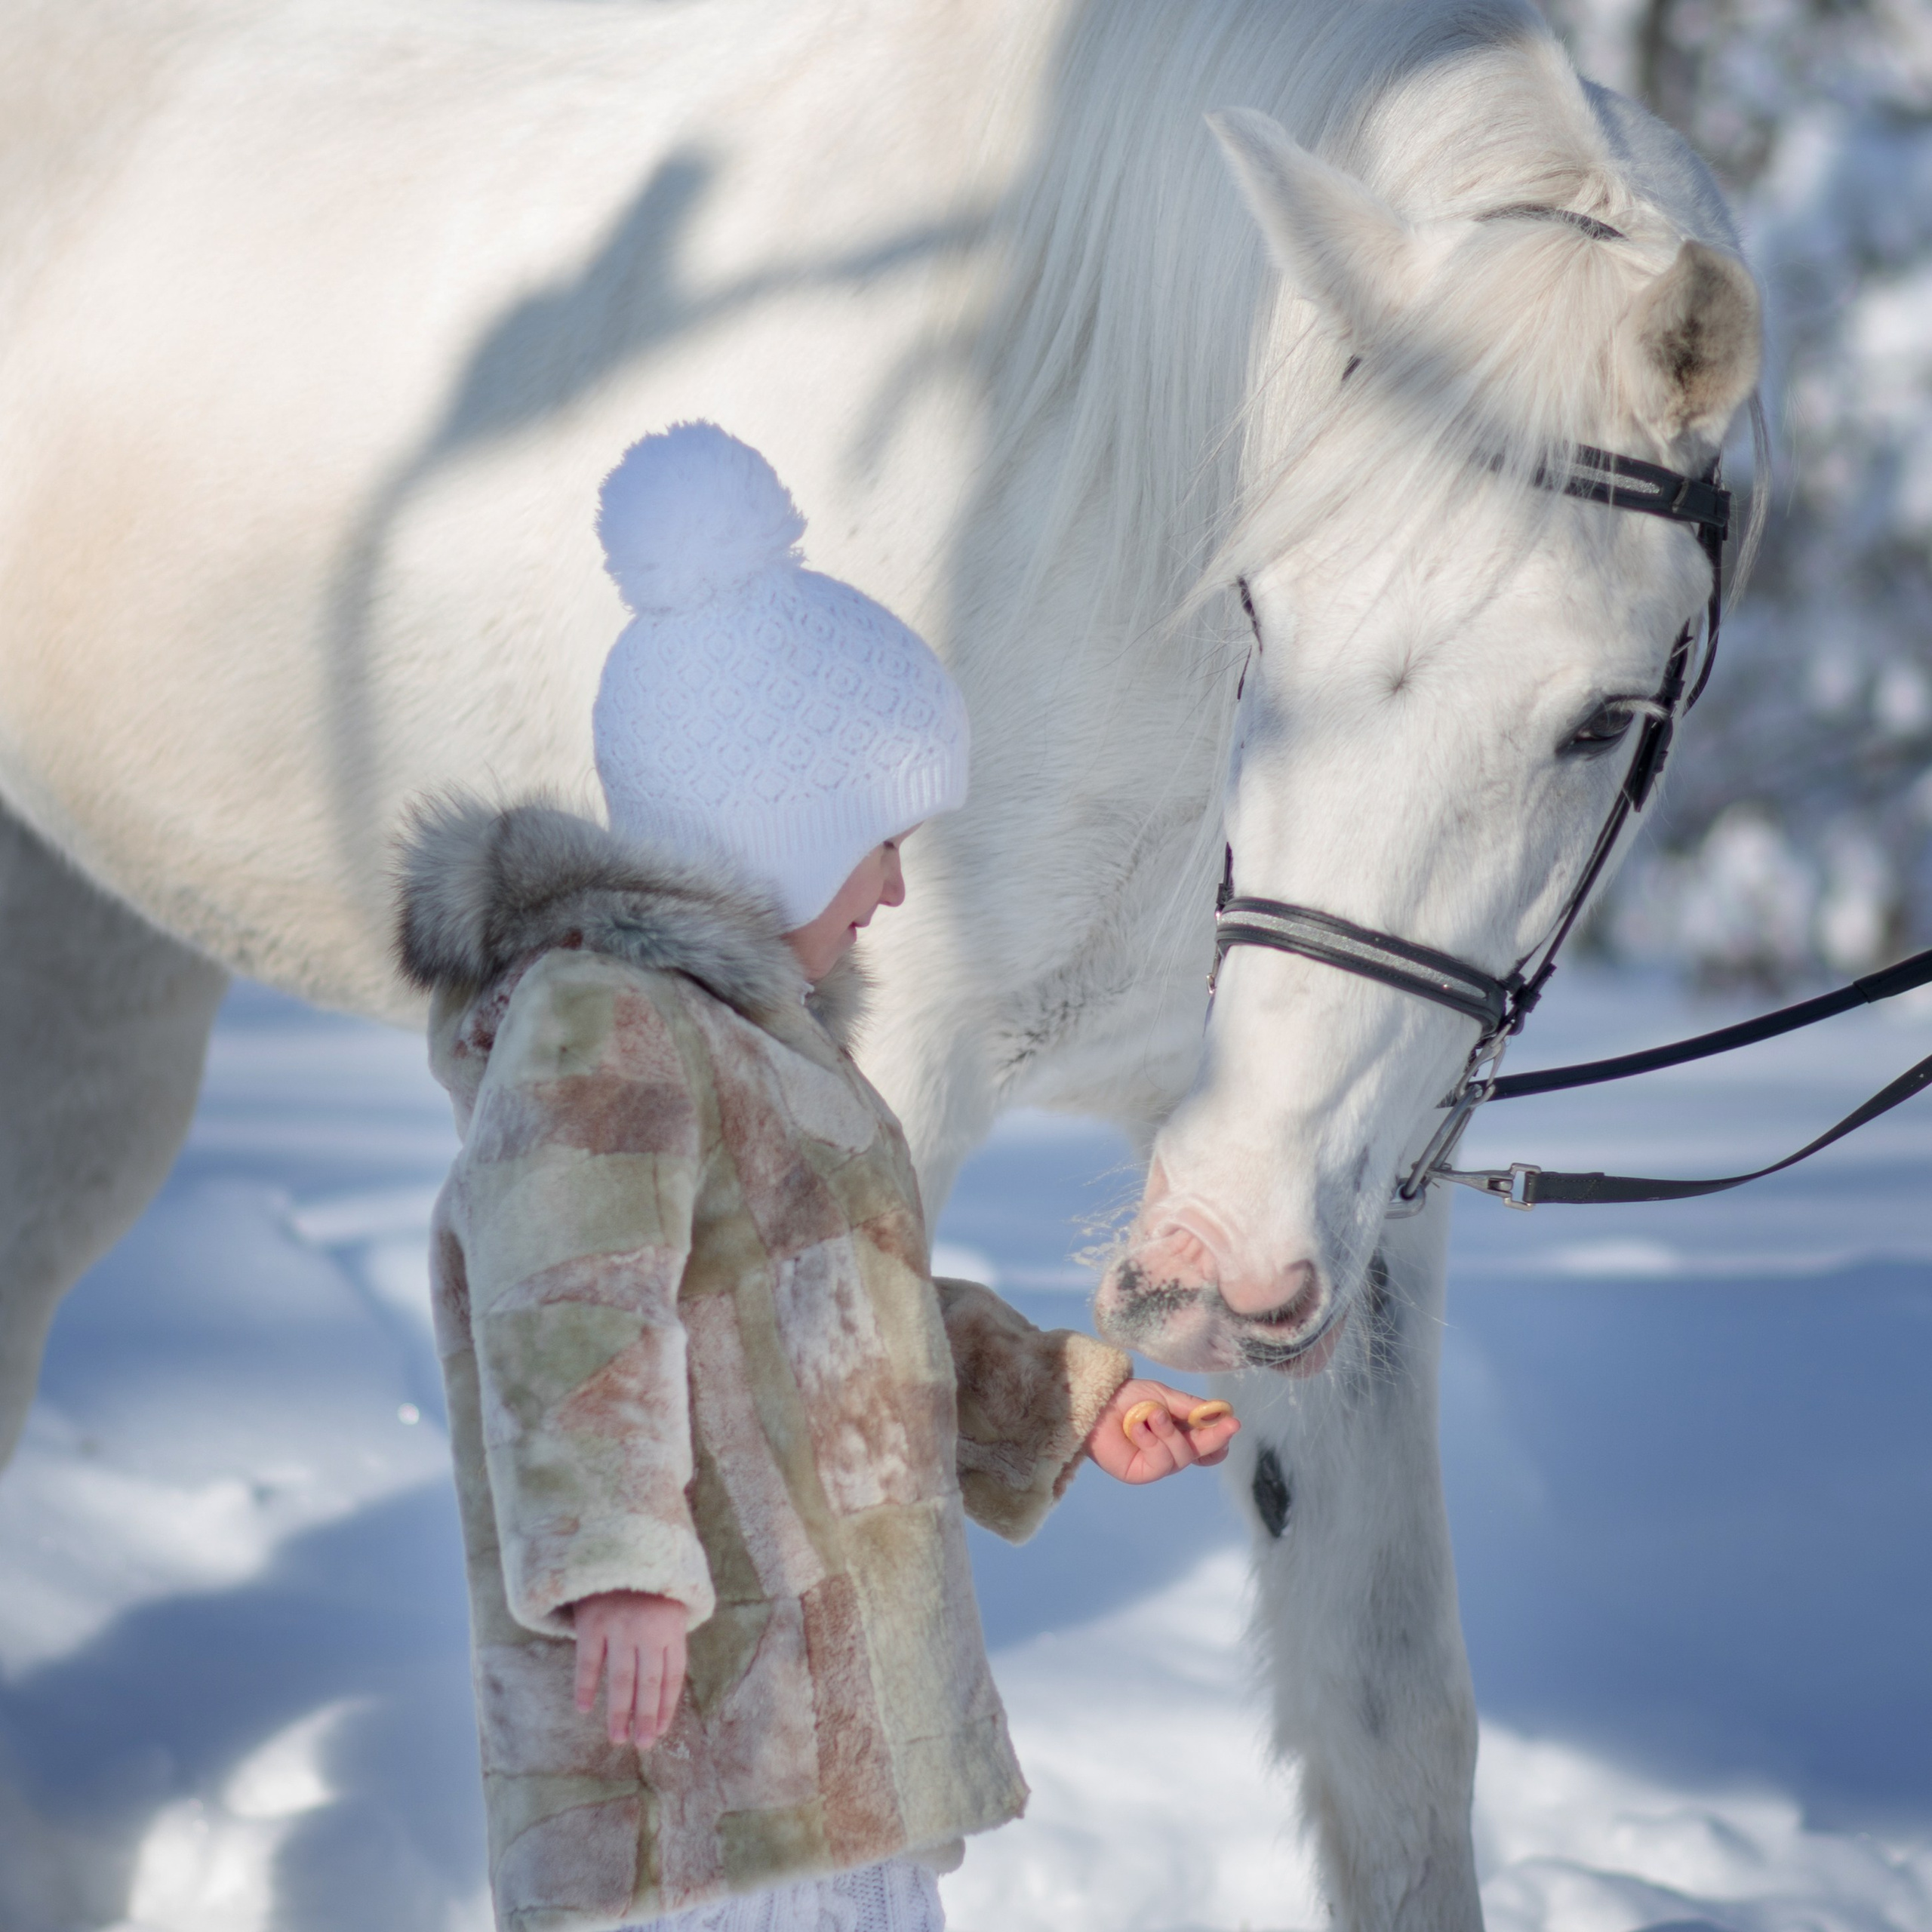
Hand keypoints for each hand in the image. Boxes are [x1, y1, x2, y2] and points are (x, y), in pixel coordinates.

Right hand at [571, 1590, 688, 1747]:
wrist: (617, 1546)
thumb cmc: (645, 1586)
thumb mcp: (667, 1607)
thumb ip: (668, 1640)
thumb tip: (665, 1686)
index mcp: (672, 1627)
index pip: (672, 1676)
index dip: (667, 1706)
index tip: (661, 1731)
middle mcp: (648, 1629)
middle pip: (649, 1682)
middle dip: (646, 1717)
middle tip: (643, 1744)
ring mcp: (620, 1625)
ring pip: (621, 1678)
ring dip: (619, 1712)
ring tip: (618, 1738)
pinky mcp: (593, 1622)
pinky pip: (588, 1662)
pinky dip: (586, 1686)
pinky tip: (584, 1708)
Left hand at [1086, 1379, 1239, 1483]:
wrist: (1096, 1401)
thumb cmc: (1127, 1397)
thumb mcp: (1163, 1396)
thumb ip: (1190, 1408)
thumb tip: (1220, 1412)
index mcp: (1178, 1433)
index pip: (1206, 1445)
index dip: (1220, 1438)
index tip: (1232, 1423)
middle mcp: (1170, 1451)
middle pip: (1200, 1453)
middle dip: (1213, 1438)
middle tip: (1229, 1424)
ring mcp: (1155, 1464)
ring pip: (1181, 1457)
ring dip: (1168, 1433)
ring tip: (1152, 1414)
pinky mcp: (1139, 1473)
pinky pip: (1159, 1463)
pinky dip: (1151, 1441)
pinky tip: (1138, 1428)